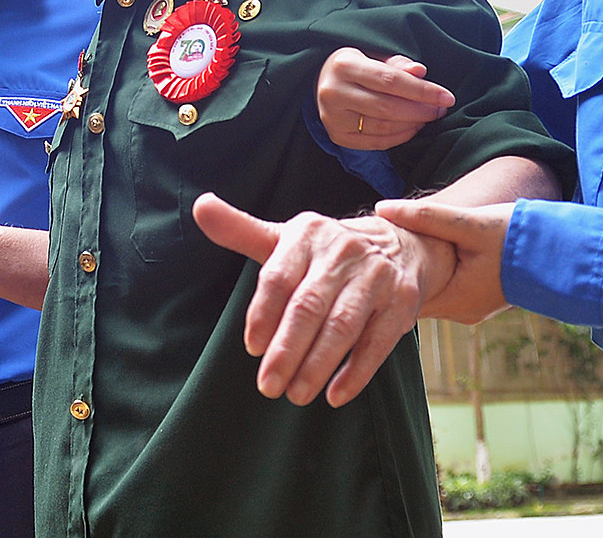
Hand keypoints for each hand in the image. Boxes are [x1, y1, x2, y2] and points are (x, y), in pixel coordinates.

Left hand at [192, 191, 455, 407]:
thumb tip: (200, 207)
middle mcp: (343, 250)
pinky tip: (336, 395)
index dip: (263, 313)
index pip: (279, 275)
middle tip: (268, 386)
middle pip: (309, 305)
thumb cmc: (325, 253)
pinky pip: (377, 342)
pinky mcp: (402, 302)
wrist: (400, 245)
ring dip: (317, 365)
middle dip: (286, 349)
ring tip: (296, 394)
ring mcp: (376, 276)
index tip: (251, 347)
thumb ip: (241, 231)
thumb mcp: (285, 239)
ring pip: (342, 326)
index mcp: (308, 234)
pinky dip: (357, 372)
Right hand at [316, 47, 454, 150]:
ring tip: (428, 116)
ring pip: (382, 127)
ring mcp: (333, 117)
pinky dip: (399, 137)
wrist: (320, 80)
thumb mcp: (372, 54)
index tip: (446, 97)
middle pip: (387, 106)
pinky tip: (413, 128)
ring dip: (412, 124)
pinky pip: (375, 142)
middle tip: (440, 109)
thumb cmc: (355, 65)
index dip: (422, 90)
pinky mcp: (337, 135)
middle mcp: (334, 92)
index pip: (390, 80)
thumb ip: (397, 63)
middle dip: (420, 110)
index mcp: (344, 65)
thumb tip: (421, 72)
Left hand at [375, 198, 512, 324]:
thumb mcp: (470, 223)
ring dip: (414, 272)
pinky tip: (420, 253)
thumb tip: (383, 208)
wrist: (562, 252)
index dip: (383, 278)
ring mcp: (470, 307)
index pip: (402, 299)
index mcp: (456, 299)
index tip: (365, 256)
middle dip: (395, 274)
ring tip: (391, 248)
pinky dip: (431, 272)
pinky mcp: (477, 296)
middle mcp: (461, 311)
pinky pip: (444, 287)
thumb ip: (426, 216)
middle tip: (372, 248)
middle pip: (413, 296)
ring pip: (429, 291)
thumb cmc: (518, 237)